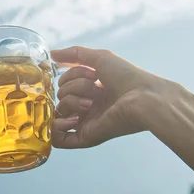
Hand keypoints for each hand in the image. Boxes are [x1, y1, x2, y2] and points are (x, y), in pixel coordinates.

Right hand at [51, 46, 182, 148]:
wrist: (142, 97)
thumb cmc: (126, 76)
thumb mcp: (99, 58)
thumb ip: (74, 54)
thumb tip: (52, 54)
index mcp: (90, 91)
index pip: (64, 82)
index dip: (72, 74)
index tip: (91, 72)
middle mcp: (86, 107)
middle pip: (61, 94)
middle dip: (75, 86)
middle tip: (97, 88)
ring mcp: (85, 122)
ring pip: (59, 110)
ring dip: (73, 100)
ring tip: (93, 102)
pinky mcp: (85, 137)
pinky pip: (59, 139)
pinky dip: (57, 127)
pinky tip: (73, 118)